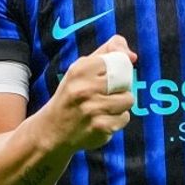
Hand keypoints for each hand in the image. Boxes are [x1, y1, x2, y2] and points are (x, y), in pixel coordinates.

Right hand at [42, 35, 137, 151]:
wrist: (51, 131)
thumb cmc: (71, 95)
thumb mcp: (80, 68)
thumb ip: (107, 53)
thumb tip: (132, 56)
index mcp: (80, 70)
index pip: (118, 60)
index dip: (117, 69)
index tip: (106, 77)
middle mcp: (85, 88)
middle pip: (126, 79)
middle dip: (120, 86)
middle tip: (105, 93)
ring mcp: (94, 109)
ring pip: (128, 100)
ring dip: (120, 104)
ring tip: (103, 107)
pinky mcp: (101, 127)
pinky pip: (124, 118)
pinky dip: (116, 120)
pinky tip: (102, 121)